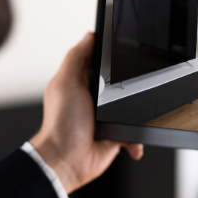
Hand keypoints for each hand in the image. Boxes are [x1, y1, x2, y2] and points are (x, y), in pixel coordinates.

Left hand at [30, 32, 142, 193]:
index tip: (125, 45)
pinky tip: (132, 137)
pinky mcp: (118, 133)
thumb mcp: (65, 83)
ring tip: (132, 112)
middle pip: (121, 81)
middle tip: (135, 83)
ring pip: (132, 105)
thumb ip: (76, 58)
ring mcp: (107, 116)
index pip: (99, 60)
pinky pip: (135, 130)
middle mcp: (95, 98)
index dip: (110, 52)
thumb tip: (89, 36)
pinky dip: (136, 136)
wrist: (68, 161)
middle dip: (131, 82)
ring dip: (136, 111)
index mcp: (81, 82)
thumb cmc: (61, 125)